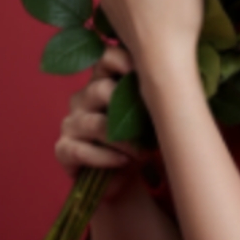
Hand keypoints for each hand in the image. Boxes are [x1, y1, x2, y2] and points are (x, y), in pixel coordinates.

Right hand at [55, 45, 141, 198]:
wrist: (128, 181)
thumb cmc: (142, 143)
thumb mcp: (153, 119)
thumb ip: (155, 98)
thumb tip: (176, 82)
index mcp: (103, 82)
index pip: (104, 59)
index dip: (121, 59)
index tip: (141, 71)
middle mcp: (83, 99)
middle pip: (100, 90)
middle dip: (128, 110)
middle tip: (150, 128)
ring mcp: (71, 123)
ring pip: (95, 124)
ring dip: (124, 141)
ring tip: (143, 154)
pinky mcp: (63, 149)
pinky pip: (80, 150)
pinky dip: (106, 158)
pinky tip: (123, 163)